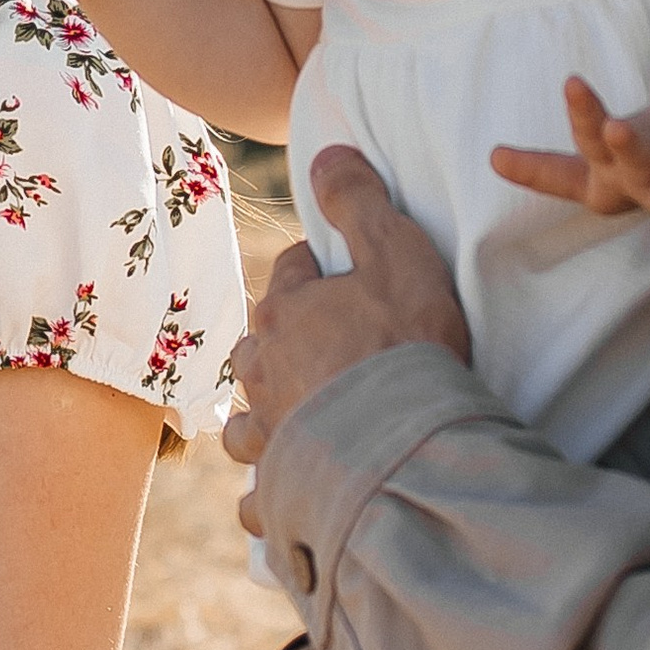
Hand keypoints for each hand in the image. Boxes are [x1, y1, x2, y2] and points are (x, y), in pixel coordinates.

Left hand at [224, 149, 470, 477]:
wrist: (400, 443)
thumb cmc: (403, 342)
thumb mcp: (395, 251)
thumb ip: (359, 199)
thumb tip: (326, 153)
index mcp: (285, 311)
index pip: (293, 274)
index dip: (320, 271)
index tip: (342, 276)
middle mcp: (263, 370)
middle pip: (260, 346)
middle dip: (282, 344)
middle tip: (320, 351)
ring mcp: (268, 432)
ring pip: (247, 421)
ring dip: (263, 419)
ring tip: (289, 422)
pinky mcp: (278, 488)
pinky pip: (261, 495)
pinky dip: (268, 494)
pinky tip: (283, 496)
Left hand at [493, 76, 649, 290]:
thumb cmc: (637, 157)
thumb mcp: (592, 163)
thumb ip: (545, 169)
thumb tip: (491, 157)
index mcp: (614, 155)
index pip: (590, 132)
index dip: (583, 111)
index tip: (572, 82)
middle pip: (637, 150)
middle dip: (627, 141)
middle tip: (615, 127)